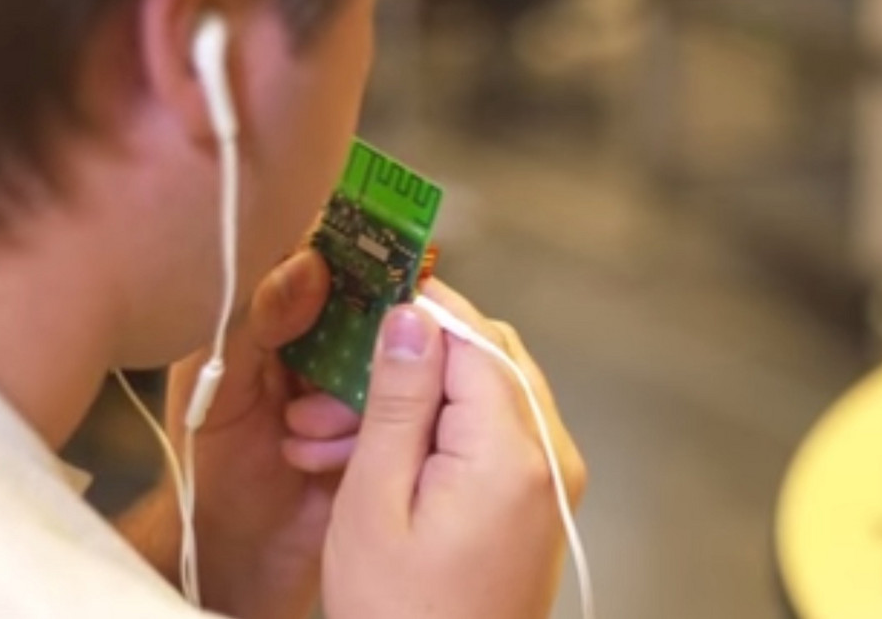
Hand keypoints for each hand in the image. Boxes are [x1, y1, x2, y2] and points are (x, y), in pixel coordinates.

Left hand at [163, 250, 360, 618]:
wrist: (242, 548)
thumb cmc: (213, 463)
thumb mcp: (218, 386)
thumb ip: (255, 321)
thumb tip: (311, 262)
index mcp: (276, 311)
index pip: (318, 253)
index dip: (345, 246)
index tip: (361, 255)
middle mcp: (326, 336)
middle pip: (370, 299)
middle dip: (353, 338)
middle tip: (313, 376)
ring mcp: (360, 377)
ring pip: (389, 354)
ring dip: (347, 397)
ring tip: (299, 431)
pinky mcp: (386, 418)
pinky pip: (403, 403)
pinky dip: (361, 430)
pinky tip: (319, 456)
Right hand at [322, 281, 587, 618]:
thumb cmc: (400, 617)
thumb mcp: (376, 502)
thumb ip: (399, 400)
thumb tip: (411, 317)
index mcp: (515, 452)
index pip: (475, 337)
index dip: (421, 308)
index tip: (369, 295)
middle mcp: (552, 456)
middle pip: (487, 358)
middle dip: (409, 359)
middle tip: (332, 385)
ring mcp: (553, 479)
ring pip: (486, 394)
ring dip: (414, 400)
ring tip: (329, 437)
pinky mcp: (540, 499)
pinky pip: (494, 436)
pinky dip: (438, 432)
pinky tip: (374, 458)